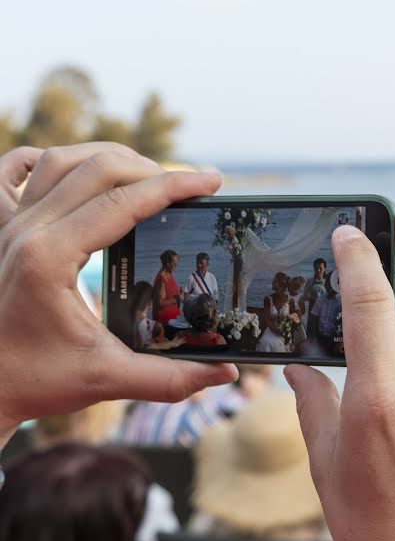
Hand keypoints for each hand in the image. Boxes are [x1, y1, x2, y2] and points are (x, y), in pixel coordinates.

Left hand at [0, 144, 236, 435]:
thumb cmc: (31, 381)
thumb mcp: (105, 380)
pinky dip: (56, 161)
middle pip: (97, 168)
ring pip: (61, 160)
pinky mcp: (2, 230)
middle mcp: (25, 231)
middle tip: (191, 187)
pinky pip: (19, 171)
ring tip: (151, 177)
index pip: (124, 201)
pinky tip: (84, 172)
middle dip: (153, 170)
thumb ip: (170, 379)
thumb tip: (227, 372)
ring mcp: (8, 226)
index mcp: (49, 257)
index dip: (175, 186)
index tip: (212, 181)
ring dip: (111, 160)